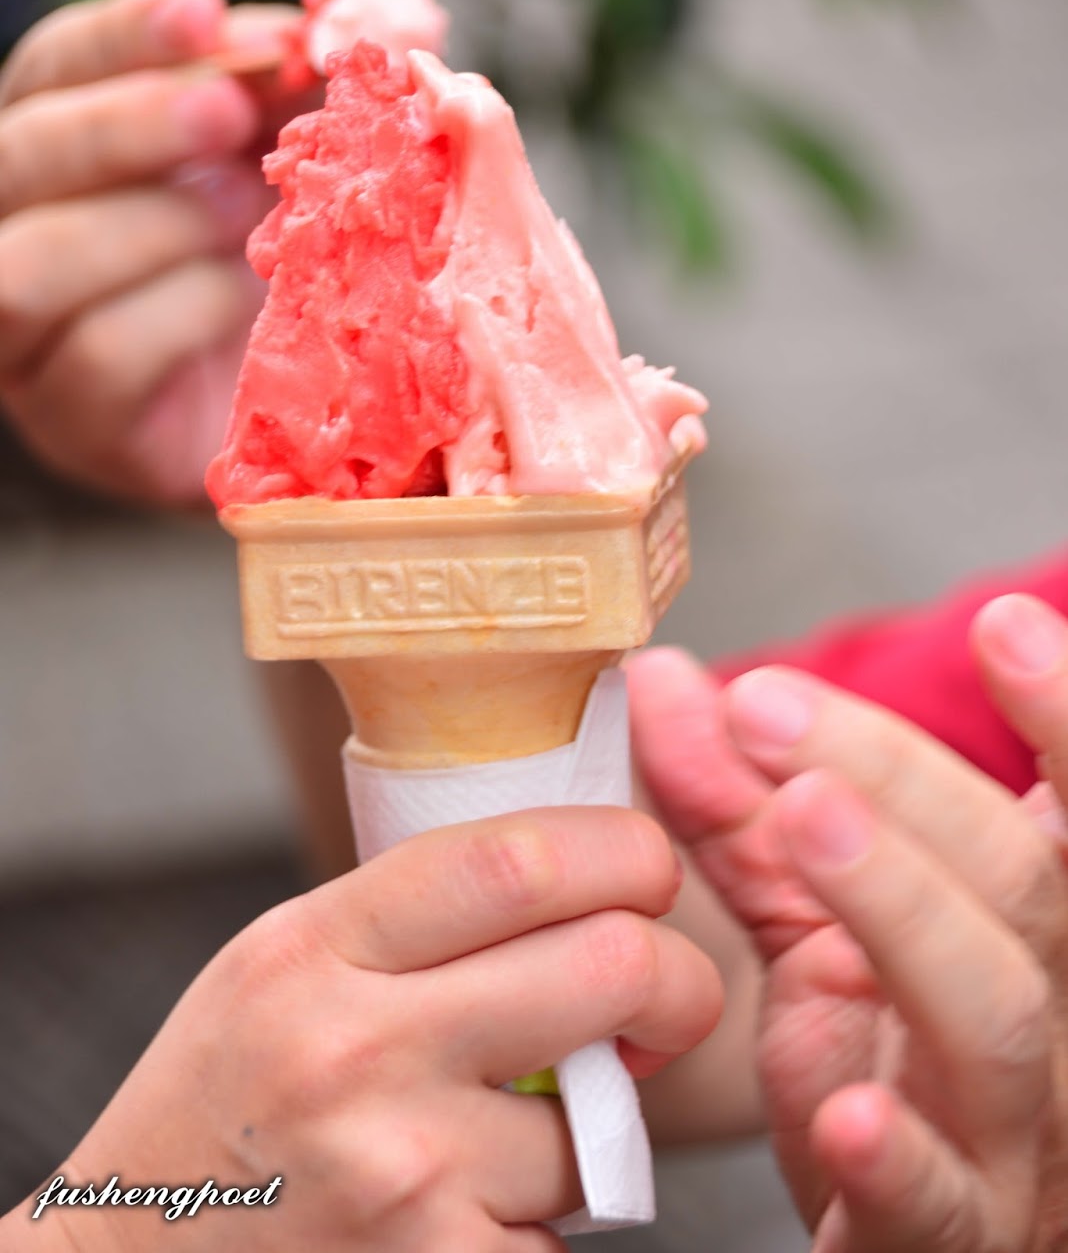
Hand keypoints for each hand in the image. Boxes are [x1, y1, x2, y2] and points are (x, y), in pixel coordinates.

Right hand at [0, 0, 300, 505]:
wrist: (305, 410)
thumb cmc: (284, 263)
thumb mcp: (289, 159)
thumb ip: (289, 91)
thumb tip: (320, 28)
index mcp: (62, 149)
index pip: (53, 68)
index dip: (121, 36)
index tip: (201, 11)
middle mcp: (17, 233)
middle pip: (19, 156)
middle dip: (128, 123)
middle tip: (228, 111)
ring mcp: (33, 337)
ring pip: (31, 264)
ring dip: (152, 222)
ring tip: (248, 211)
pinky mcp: (79, 420)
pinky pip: (102, 354)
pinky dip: (184, 309)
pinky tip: (248, 293)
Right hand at [13, 807, 719, 1251]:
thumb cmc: (222, 1102)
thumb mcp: (282, 963)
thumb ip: (410, 914)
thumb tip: (579, 870)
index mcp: (317, 947)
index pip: (518, 858)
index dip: (625, 850)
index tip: (649, 869)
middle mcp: (357, 1053)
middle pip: (610, 966)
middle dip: (679, 979)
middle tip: (660, 996)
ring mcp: (401, 1178)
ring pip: (601, 1125)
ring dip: (597, 1125)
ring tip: (519, 1128)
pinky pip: (560, 1236)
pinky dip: (544, 1222)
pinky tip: (473, 1210)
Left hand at [629, 595, 1067, 1252]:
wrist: (879, 1235)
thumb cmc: (868, 1060)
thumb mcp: (804, 915)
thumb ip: (737, 801)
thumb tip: (660, 676)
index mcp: (1026, 926)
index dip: (1062, 718)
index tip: (1001, 622)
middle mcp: (1051, 1017)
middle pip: (1018, 884)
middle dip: (900, 782)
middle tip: (766, 709)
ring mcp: (1015, 1136)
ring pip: (994, 1014)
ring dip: (900, 907)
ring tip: (803, 818)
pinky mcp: (949, 1236)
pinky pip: (943, 1202)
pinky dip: (902, 1152)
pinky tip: (846, 1105)